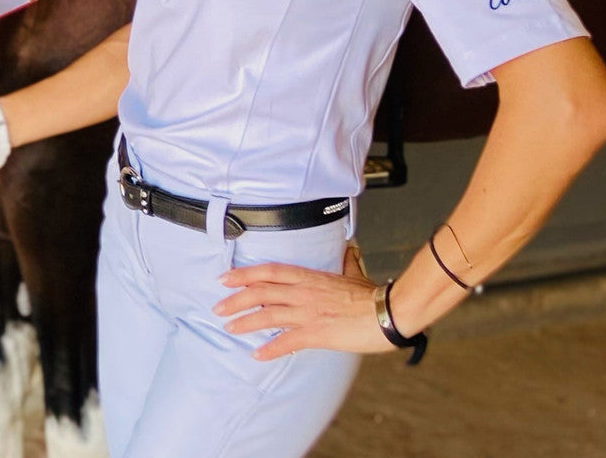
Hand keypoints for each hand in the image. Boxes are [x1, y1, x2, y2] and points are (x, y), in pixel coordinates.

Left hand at [213, 251, 387, 360]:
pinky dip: (270, 348)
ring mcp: (308, 312)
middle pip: (261, 292)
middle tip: (217, 306)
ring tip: (229, 327)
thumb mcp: (353, 273)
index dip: (244, 274)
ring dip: (245, 322)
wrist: (388, 312)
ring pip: (268, 315)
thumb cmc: (372, 295)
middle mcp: (303, 291)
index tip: (225, 278)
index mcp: (309, 276)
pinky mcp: (317, 333)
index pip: (269, 271)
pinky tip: (257, 354)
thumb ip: (345, 263)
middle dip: (236, 299)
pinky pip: (287, 341)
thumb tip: (348, 250)